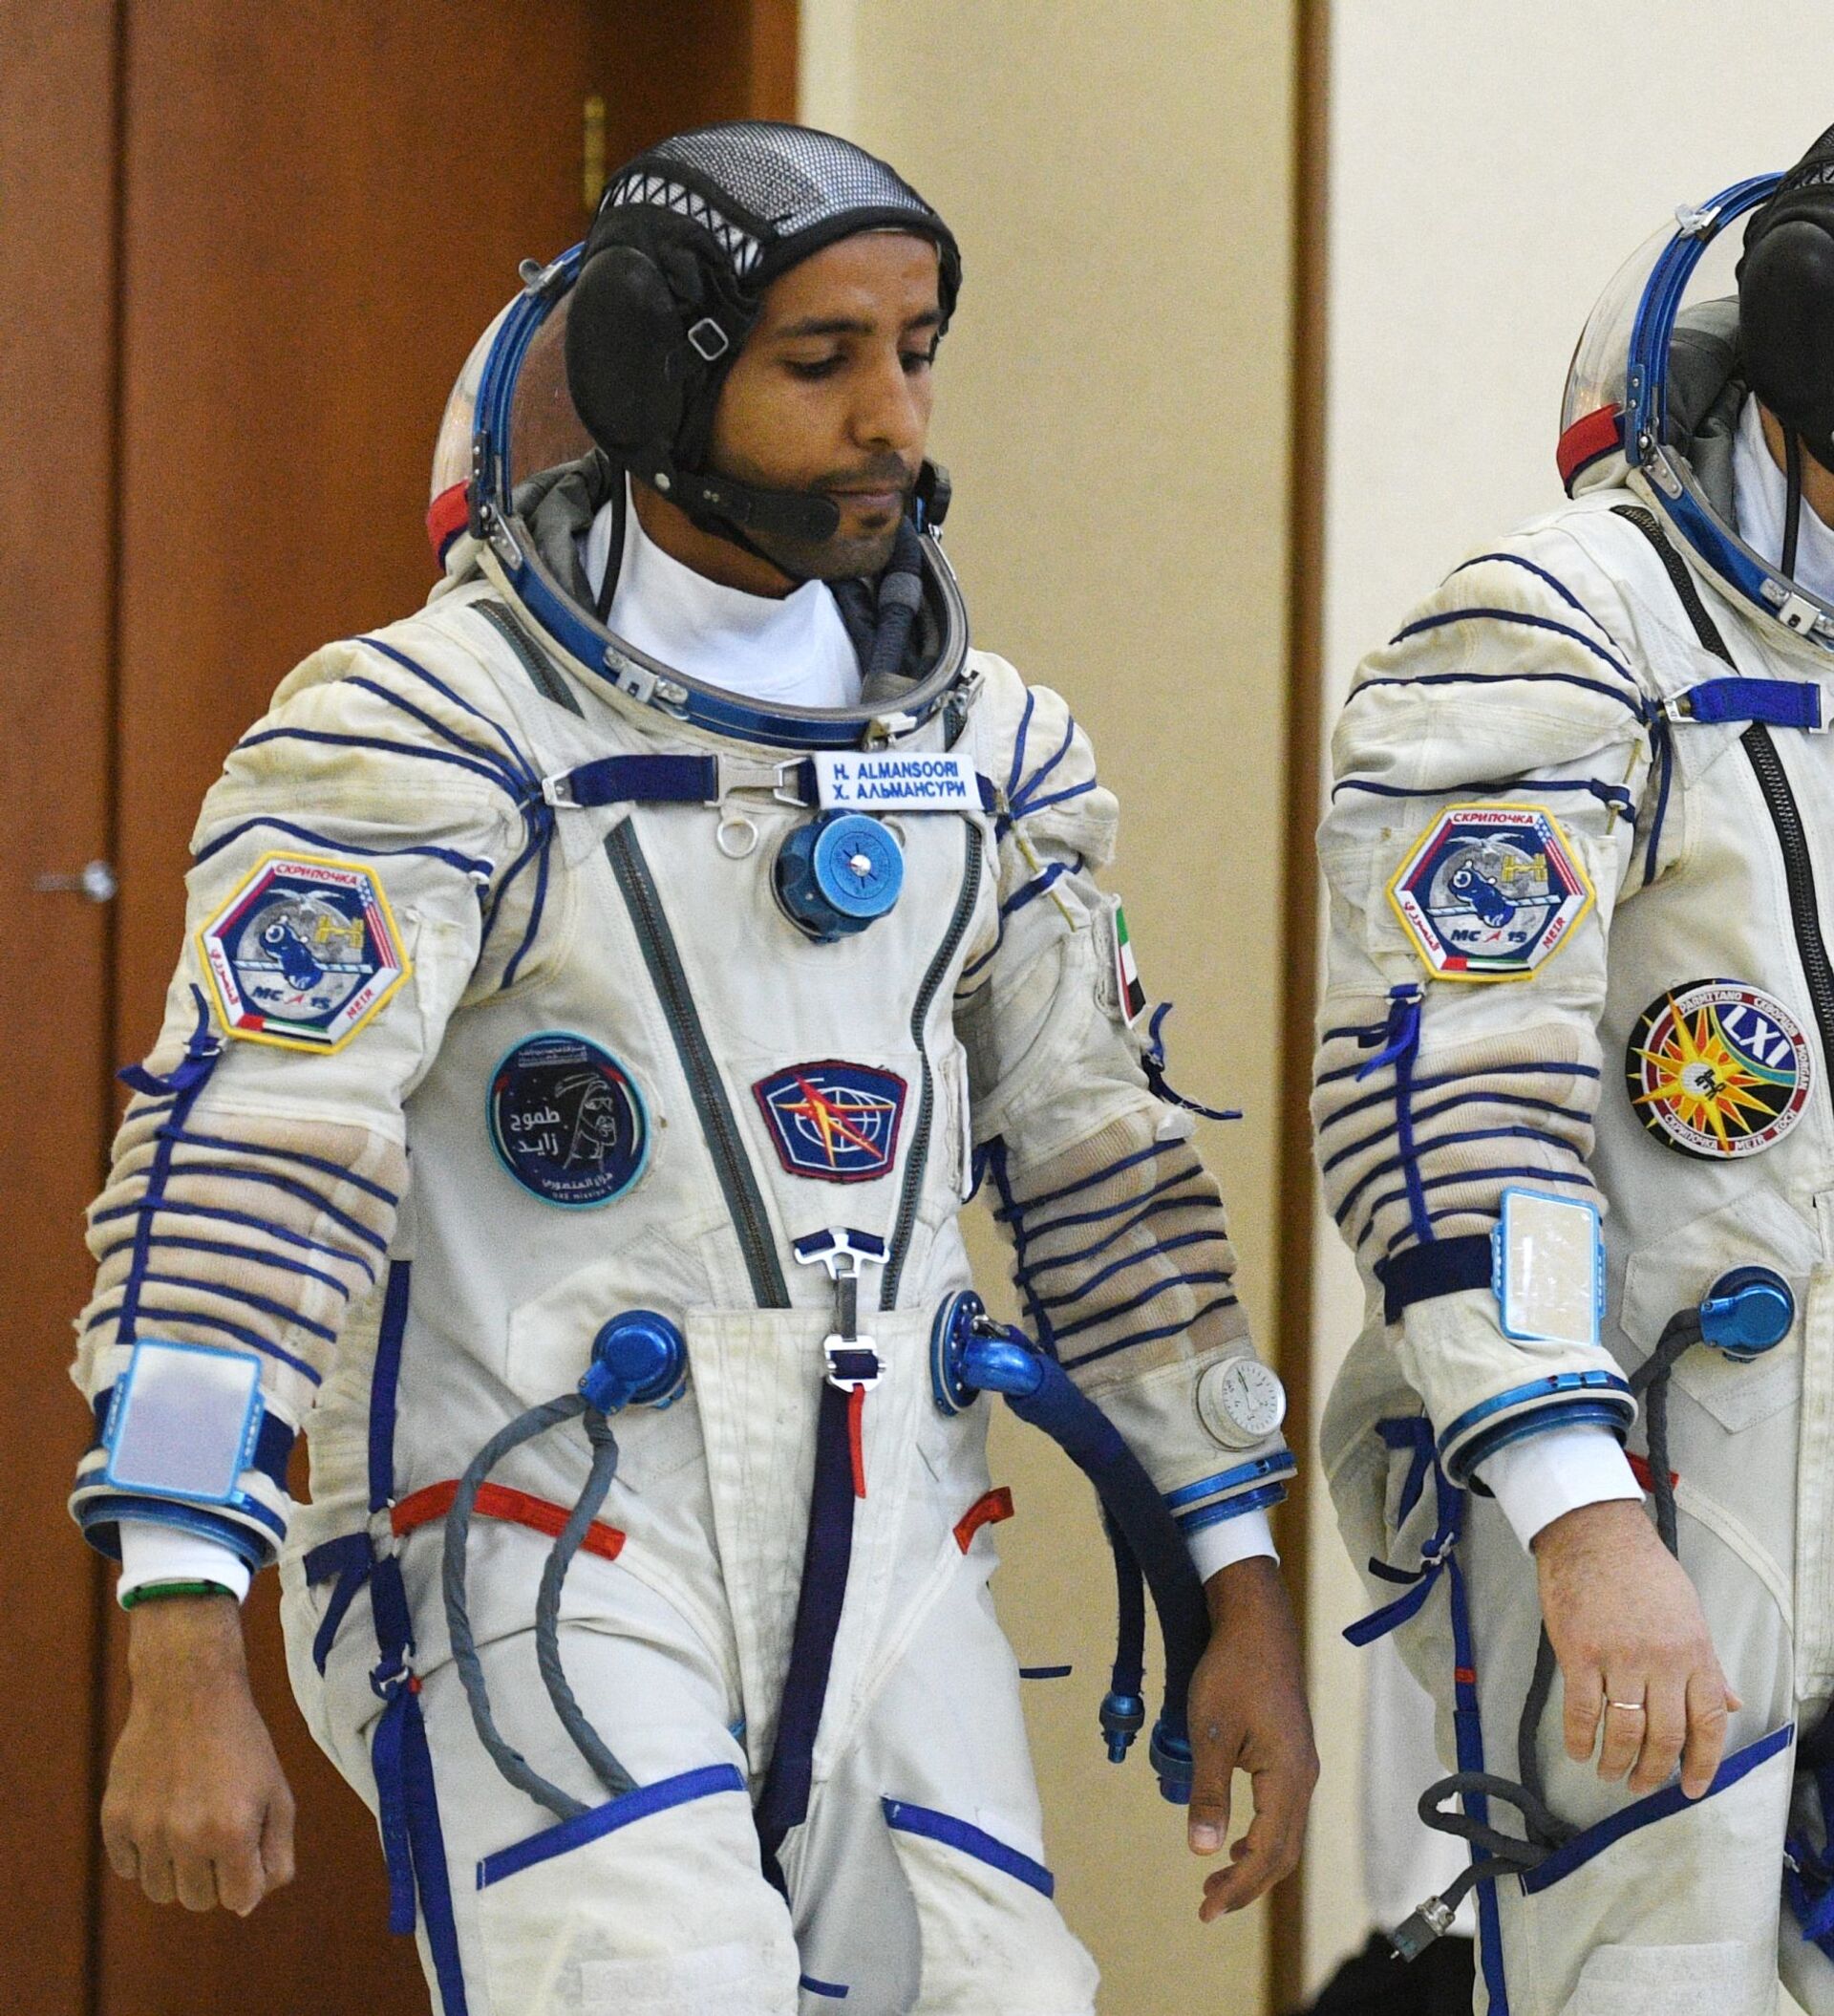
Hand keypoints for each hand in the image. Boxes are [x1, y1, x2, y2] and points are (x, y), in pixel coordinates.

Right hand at [101, 1594, 295, 1913]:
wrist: (189, 1692)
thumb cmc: (241, 1745)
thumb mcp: (278, 1793)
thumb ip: (275, 1855)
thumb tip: (247, 1905)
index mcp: (233, 1832)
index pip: (238, 1900)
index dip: (245, 1878)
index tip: (245, 1846)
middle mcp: (187, 1837)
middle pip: (198, 1901)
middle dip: (213, 1874)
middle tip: (217, 1827)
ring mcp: (147, 1830)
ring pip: (160, 1892)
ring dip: (177, 1869)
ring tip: (189, 1821)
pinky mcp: (115, 1819)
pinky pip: (128, 1868)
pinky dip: (145, 1852)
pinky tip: (161, 1811)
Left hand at [1186, 1555, 1317, 1921]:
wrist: (1257, 1624)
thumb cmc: (1232, 1672)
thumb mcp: (1211, 1734)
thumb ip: (1208, 1793)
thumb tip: (1202, 1850)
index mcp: (1287, 1779)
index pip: (1266, 1854)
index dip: (1236, 1887)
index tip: (1204, 1908)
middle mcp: (1302, 1778)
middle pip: (1283, 1854)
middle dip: (1247, 1885)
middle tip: (1208, 1904)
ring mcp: (1301, 1767)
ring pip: (1285, 1835)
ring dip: (1255, 1863)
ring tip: (1219, 1880)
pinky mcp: (1292, 1754)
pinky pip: (1283, 1812)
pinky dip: (1261, 1837)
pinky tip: (1236, 1839)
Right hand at [1535, 1498, 1738, 1799]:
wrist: (1593, 1533)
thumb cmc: (1643, 1570)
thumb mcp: (1689, 1613)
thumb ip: (1708, 1663)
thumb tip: (1731, 1704)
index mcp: (1694, 1651)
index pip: (1708, 1722)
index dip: (1702, 1763)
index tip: (1690, 1788)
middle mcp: (1662, 1660)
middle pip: (1665, 1735)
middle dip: (1654, 1771)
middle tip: (1640, 1785)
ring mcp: (1619, 1657)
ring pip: (1624, 1730)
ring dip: (1617, 1762)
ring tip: (1610, 1774)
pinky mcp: (1579, 1652)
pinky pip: (1582, 1711)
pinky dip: (1580, 1739)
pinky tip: (1579, 1751)